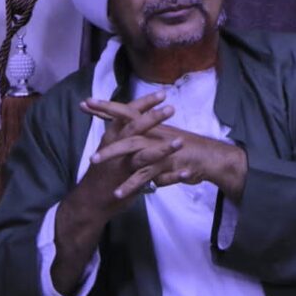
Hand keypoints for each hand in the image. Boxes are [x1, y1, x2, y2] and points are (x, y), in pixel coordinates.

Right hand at [52, 90, 181, 295]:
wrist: (90, 202)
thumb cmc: (102, 173)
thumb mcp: (108, 149)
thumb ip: (121, 135)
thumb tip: (134, 119)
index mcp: (112, 137)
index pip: (127, 114)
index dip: (143, 103)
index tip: (161, 93)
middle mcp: (115, 148)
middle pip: (134, 128)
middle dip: (153, 117)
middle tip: (171, 107)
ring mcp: (122, 166)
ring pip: (143, 153)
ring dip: (163, 147)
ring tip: (180, 140)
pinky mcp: (128, 182)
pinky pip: (152, 178)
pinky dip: (171, 176)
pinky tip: (187, 173)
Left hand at [80, 102, 247, 200]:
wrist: (211, 159)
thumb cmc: (188, 150)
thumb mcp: (164, 140)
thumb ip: (147, 139)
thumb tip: (133, 135)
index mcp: (153, 127)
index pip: (128, 112)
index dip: (107, 107)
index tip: (86, 102)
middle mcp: (154, 134)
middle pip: (126, 124)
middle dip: (105, 118)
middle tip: (84, 108)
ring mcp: (159, 149)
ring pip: (132, 149)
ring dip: (111, 153)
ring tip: (92, 161)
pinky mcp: (165, 167)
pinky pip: (144, 176)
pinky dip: (130, 185)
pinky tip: (117, 193)